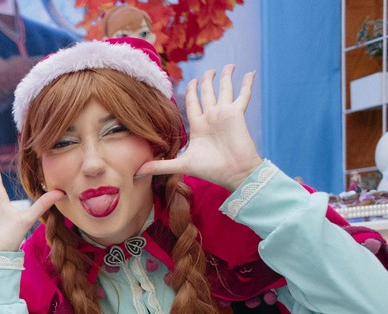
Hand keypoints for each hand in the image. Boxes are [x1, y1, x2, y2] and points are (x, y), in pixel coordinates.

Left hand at [136, 65, 261, 190]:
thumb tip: (137, 172)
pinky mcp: (236, 113)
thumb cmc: (210, 170)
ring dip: (226, 77)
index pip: (192, 104)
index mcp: (198, 126)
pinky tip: (250, 72)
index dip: (191, 92)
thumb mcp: (182, 165)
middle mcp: (211, 117)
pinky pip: (243, 95)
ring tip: (229, 65)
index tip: (191, 81)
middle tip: (208, 72)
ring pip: (224, 89)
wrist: (234, 174)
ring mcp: (224, 114)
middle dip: (207, 81)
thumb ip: (160, 165)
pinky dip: (247, 84)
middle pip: (207, 93)